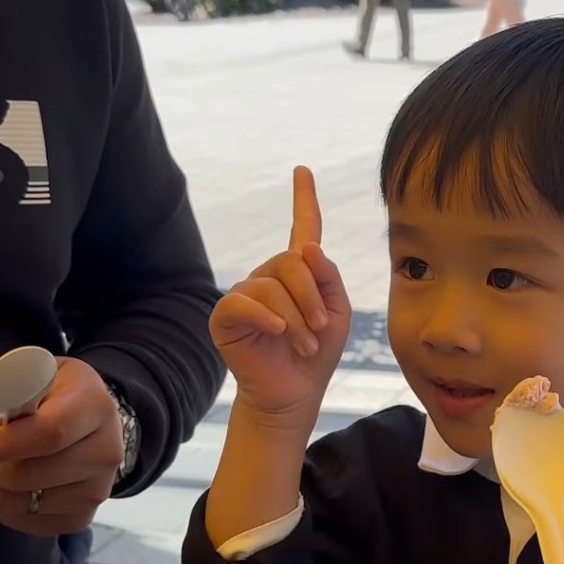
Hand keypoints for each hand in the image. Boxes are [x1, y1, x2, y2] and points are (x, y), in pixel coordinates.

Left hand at [0, 358, 122, 535]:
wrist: (92, 422)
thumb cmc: (56, 395)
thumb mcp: (37, 376)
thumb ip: (9, 392)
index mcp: (95, 406)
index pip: (50, 433)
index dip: (4, 444)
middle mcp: (106, 451)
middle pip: (30, 474)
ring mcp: (98, 489)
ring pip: (25, 502)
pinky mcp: (82, 515)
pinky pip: (31, 522)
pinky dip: (7, 509)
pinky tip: (7, 487)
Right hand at [210, 166, 351, 426]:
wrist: (294, 393)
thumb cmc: (316, 354)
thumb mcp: (337, 313)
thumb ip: (328, 278)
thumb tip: (308, 248)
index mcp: (299, 274)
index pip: (303, 228)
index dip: (303, 198)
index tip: (303, 170)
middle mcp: (270, 276)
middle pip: (292, 261)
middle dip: (312, 297)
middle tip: (320, 330)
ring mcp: (245, 293)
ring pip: (273, 285)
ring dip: (297, 319)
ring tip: (305, 345)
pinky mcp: (226, 314)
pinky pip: (247, 302)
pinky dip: (269, 318)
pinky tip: (278, 334)